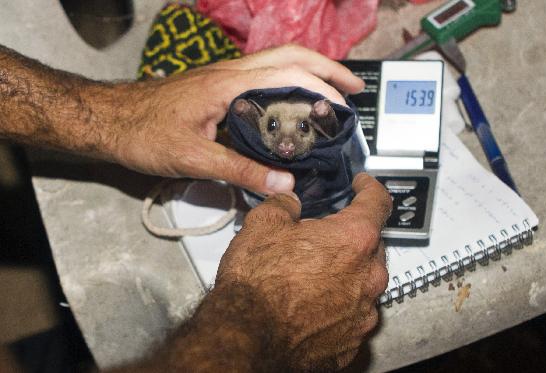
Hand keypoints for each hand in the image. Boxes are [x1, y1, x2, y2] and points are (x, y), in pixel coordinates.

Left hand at [110, 45, 363, 193]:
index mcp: (228, 84)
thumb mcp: (193, 158)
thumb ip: (239, 172)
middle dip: (326, 68)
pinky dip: (288, 84)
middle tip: (351, 89)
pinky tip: (291, 107)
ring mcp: (224, 78)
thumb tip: (282, 184)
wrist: (109, 121)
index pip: (287, 72)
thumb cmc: (142, 132)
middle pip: (289, 56)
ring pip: (277, 62)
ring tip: (330, 96)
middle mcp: (230, 74)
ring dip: (309, 73)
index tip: (343, 104)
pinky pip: (262, 78)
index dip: (320, 85)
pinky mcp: (218, 89)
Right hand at [215, 173, 391, 369]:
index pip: (377, 202)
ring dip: (346, 273)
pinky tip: (311, 304)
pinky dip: (338, 305)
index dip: (369, 188)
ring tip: (311, 275)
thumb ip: (284, 206)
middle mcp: (368, 276)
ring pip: (363, 281)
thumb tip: (289, 203)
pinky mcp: (353, 340)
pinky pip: (353, 314)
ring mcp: (364, 312)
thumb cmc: (258, 285)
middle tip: (321, 237)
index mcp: (354, 239)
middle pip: (371, 245)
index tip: (363, 186)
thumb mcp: (263, 225)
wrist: (248, 337)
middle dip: (350, 237)